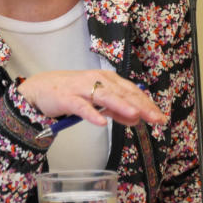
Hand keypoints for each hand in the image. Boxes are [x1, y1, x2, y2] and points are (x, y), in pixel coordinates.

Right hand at [17, 70, 163, 126]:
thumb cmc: (74, 93)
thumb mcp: (99, 101)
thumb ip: (117, 109)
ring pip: (105, 97)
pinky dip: (92, 114)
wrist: (42, 88)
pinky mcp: (67, 98)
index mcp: (108, 80)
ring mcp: (82, 88)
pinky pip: (82, 107)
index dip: (147, 104)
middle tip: (156, 118)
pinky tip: (101, 122)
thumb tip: (137, 118)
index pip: (132, 91)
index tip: (160, 117)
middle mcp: (98, 80)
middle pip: (123, 93)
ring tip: (135, 115)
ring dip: (121, 106)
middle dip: (141, 106)